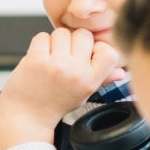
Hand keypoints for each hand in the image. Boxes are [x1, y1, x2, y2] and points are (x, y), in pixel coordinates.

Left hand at [0, 28, 121, 147]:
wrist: (27, 116)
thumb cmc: (55, 103)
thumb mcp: (83, 93)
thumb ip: (102, 78)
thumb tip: (122, 72)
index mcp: (90, 80)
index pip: (109, 51)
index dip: (97, 47)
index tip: (86, 55)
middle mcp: (76, 72)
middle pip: (84, 34)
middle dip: (73, 41)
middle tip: (63, 57)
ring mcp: (57, 65)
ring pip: (62, 32)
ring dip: (54, 42)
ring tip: (50, 59)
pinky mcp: (37, 59)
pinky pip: (42, 36)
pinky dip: (39, 44)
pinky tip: (38, 59)